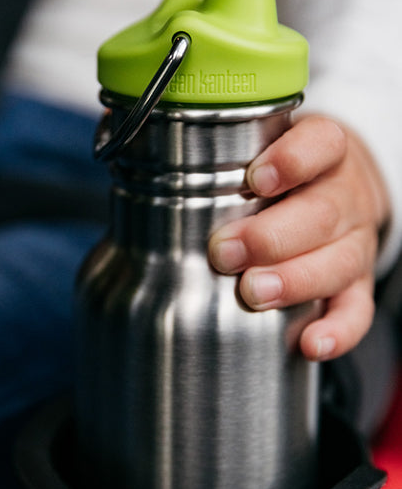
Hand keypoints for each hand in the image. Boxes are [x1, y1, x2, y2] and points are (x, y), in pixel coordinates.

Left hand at [208, 114, 390, 360]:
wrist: (338, 190)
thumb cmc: (283, 175)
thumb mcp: (262, 151)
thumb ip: (215, 163)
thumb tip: (132, 177)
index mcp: (322, 153)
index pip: (320, 144)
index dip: (292, 161)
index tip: (255, 179)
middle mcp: (343, 196)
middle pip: (322, 213)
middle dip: (270, 237)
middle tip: (225, 253)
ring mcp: (353, 242)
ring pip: (338, 262)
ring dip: (294, 281)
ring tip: (253, 294)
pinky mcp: (356, 284)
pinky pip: (356, 311)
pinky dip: (336, 331)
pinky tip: (309, 344)